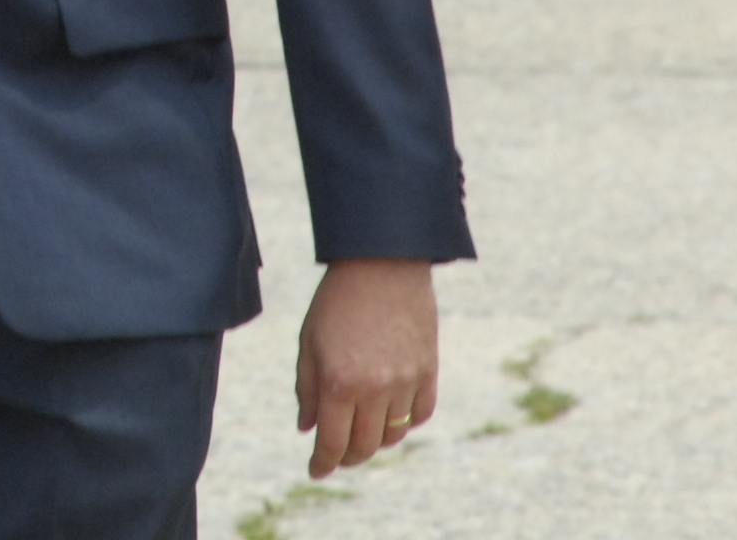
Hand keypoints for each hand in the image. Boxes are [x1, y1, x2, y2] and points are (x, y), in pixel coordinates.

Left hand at [295, 257, 438, 478]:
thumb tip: (308, 428)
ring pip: (393, 435)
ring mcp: (406, 382)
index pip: (332, 442)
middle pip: (364, 446)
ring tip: (362, 434)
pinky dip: (405, 424)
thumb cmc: (337, 301)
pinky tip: (391, 417)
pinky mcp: (428, 372)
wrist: (382, 264)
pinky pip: (420, 415)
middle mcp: (375, 389)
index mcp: (339, 382)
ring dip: (376, 441)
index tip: (316, 471)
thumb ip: (307, 389)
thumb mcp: (309, 342)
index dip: (322, 463)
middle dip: (347, 457)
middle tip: (337, 455)